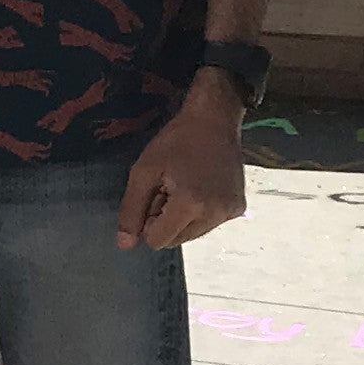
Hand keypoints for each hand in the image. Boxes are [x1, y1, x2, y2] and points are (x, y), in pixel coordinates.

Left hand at [116, 77, 247, 250]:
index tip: (155, 194)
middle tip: (170, 188)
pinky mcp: (239, 208)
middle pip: (175, 240)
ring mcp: (230, 213)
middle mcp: (215, 214)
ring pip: (192, 235)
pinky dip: (200, 213)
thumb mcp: (144, 171)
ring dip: (182, 218)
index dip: (148, 221)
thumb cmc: (176, 141)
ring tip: (186, 186)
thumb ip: (131, 210)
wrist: (215, 119)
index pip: (158, 240)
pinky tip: (202, 187)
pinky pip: (209, 224)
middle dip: (166, 220)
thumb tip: (124, 245)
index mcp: (190, 205)